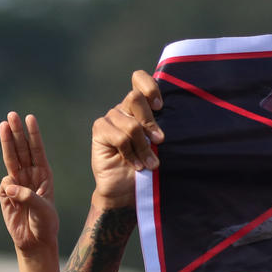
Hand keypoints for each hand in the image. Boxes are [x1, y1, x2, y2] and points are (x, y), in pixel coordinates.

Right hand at [0, 112, 58, 253]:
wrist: (35, 241)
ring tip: (3, 125)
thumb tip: (8, 185)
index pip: (37, 150)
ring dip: (7, 143)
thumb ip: (27, 196)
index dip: (33, 135)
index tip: (30, 118)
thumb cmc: (45, 224)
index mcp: (44, 175)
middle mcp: (31, 175)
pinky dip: (7, 187)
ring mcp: (17, 183)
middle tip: (12, 115)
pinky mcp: (6, 194)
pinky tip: (12, 197)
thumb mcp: (42, 210)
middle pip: (22, 150)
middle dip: (17, 132)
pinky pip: (4, 184)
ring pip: (11, 159)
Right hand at [90, 70, 163, 205]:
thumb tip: (171, 126)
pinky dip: (130, 153)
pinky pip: (119, 137)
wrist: (128, 191)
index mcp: (141, 108)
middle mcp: (124, 109)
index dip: (150, 88)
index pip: (140, 80)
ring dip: (143, 147)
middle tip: (159, 142)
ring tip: (149, 164)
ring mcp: (111, 118)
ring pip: (130, 124)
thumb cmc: (148, 168)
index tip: (160, 107)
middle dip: (150, 123)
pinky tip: (135, 165)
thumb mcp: (159, 147)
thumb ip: (161, 131)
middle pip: (135, 98)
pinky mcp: (100, 130)